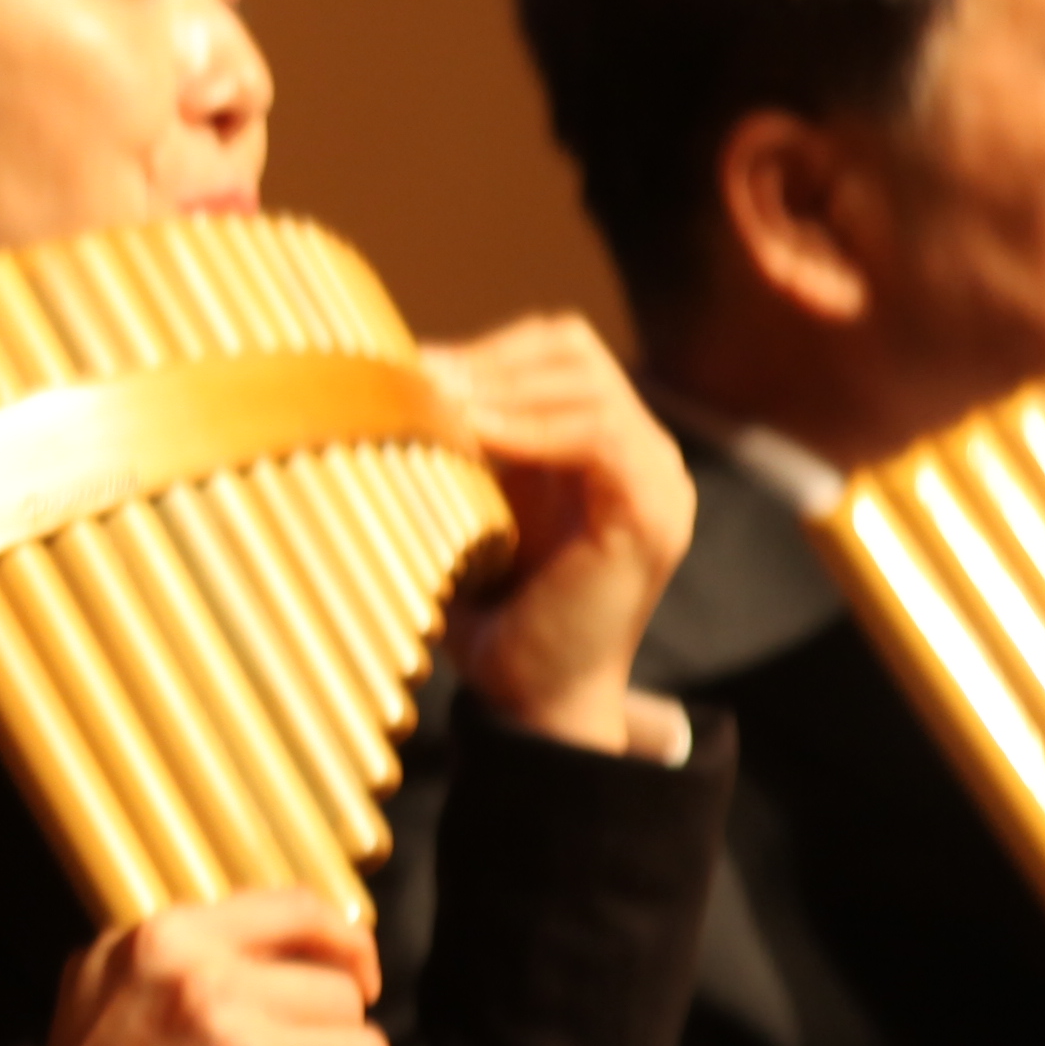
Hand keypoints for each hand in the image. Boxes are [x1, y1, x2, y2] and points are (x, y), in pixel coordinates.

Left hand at [420, 316, 696, 752]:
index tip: (414, 366)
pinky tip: (476, 435)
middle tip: (420, 380)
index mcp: (605, 443)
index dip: (486, 348)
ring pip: (587, 385)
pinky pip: (599, 436)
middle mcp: (643, 452)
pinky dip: (531, 427)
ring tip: (439, 405)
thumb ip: (453, 441)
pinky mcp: (652, 513)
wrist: (532, 696)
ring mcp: (658, 480)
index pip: (557, 350)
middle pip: (574, 353)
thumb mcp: (468, 504)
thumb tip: (386, 373)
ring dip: (503, 388)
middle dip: (489, 359)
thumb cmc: (492, 607)